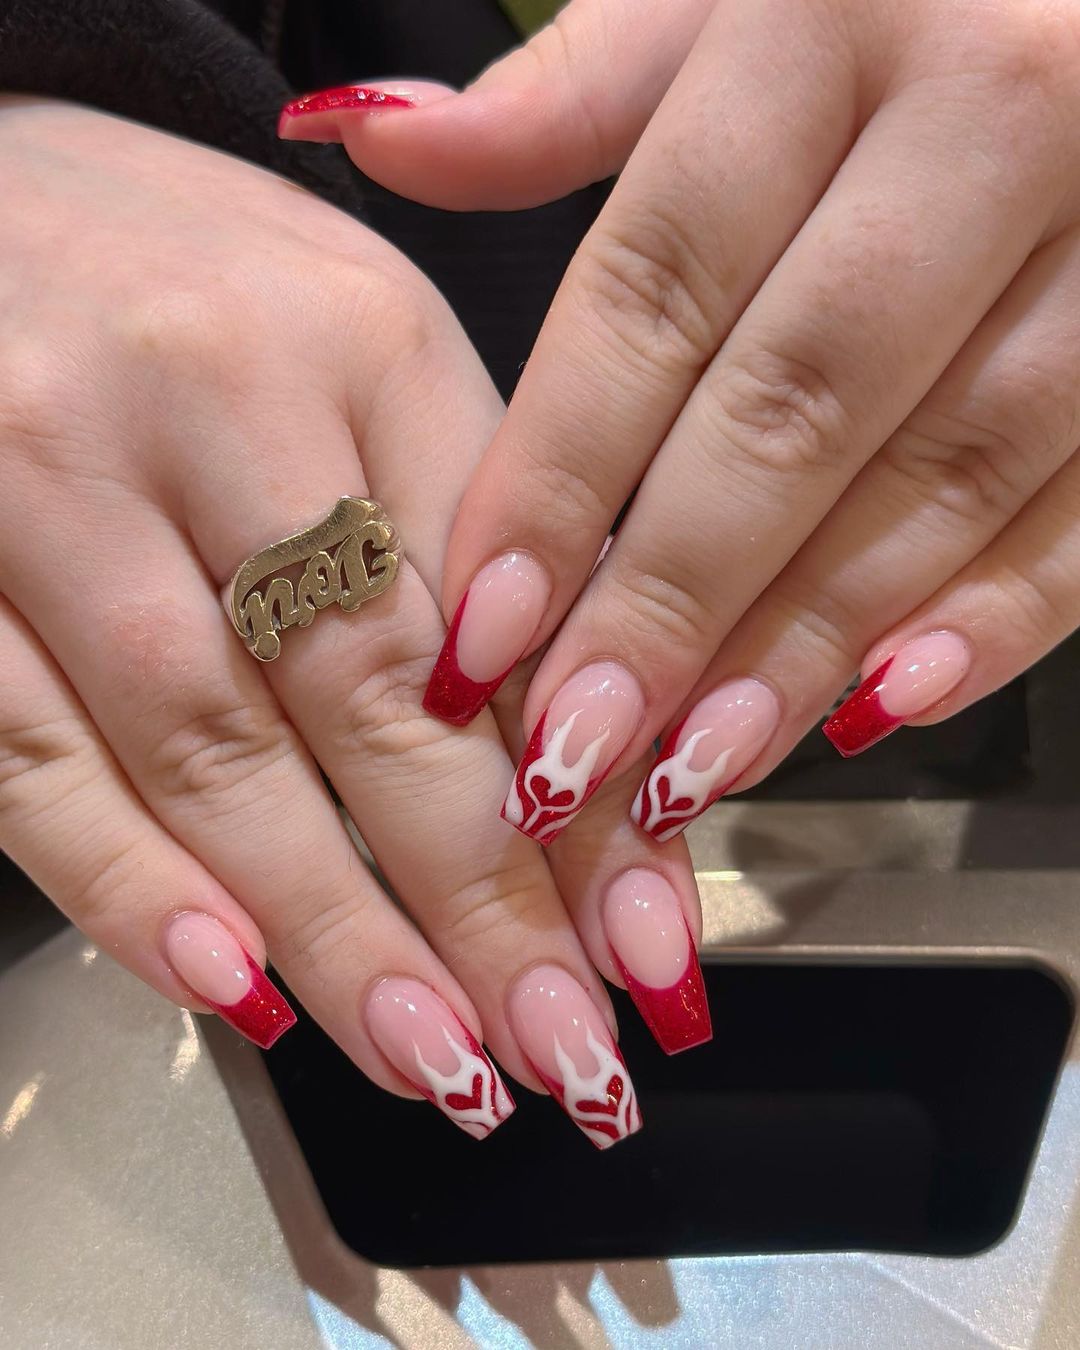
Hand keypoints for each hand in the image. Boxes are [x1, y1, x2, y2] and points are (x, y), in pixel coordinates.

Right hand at [0, 98, 703, 1146]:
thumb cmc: (189, 279)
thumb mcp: (356, 343)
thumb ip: (459, 524)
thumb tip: (568, 742)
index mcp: (361, 339)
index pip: (500, 606)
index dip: (574, 786)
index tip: (637, 932)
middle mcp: (210, 397)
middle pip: (371, 694)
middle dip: (478, 896)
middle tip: (563, 1046)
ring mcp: (53, 476)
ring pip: (213, 746)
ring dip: (333, 926)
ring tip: (436, 1060)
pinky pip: (29, 745)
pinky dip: (128, 879)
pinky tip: (229, 981)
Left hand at [286, 0, 1079, 837]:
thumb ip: (564, 89)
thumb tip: (361, 131)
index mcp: (827, 15)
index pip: (653, 293)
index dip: (561, 478)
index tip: (482, 631)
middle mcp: (987, 109)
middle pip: (790, 406)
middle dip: (673, 600)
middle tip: (575, 751)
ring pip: (944, 468)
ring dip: (810, 638)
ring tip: (697, 761)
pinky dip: (1000, 613)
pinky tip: (885, 705)